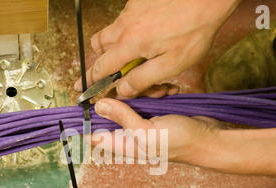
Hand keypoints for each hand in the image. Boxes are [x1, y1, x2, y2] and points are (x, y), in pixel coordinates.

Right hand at [74, 0, 241, 98]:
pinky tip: (151, 37)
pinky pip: (125, 21)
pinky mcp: (139, 2)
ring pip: (111, 32)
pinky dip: (130, 33)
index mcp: (130, 43)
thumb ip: (143, 79)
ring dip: (117, 47)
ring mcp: (131, 11)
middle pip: (99, 46)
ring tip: (138, 56)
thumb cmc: (195, 30)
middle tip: (118, 72)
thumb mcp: (171, 64)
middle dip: (104, 62)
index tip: (81, 87)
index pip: (101, 67)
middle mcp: (125, 25)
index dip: (90, 80)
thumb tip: (122, 90)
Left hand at [86, 98, 222, 166]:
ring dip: (144, 92)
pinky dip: (158, 92)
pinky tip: (169, 92)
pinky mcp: (156, 112)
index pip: (93, 135)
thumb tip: (99, 106)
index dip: (84, 121)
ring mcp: (143, 122)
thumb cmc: (180, 142)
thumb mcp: (147, 131)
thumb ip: (123, 118)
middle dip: (121, 97)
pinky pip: (148, 97)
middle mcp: (130, 134)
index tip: (79, 103)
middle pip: (111, 112)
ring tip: (160, 93)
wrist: (209, 139)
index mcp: (124, 144)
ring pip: (130, 100)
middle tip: (137, 92)